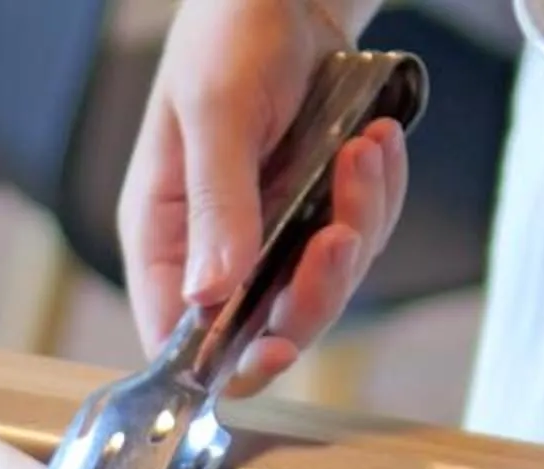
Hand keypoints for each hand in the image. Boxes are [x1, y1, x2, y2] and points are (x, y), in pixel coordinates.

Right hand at [116, 0, 410, 396]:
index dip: (224, 359)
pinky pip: (361, 238)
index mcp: (165, 236)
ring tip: (363, 149)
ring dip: (359, 223)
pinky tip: (375, 144)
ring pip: (326, 286)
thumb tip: (210, 296)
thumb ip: (218, 205)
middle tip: (341, 230)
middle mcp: (215, 250)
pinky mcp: (317, 212)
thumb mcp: (216, 112)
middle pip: (267, 326)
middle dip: (316, 286)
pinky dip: (378, 196)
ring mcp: (270, 235)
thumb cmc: (229, 34)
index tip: (276, 344)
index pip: (177, 336)